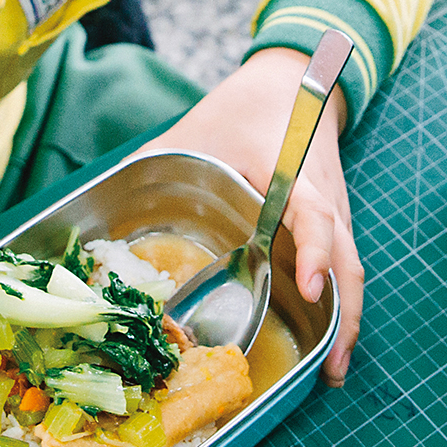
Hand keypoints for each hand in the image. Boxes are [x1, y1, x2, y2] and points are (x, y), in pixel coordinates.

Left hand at [148, 47, 363, 382]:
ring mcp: (334, 207)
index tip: (313, 287)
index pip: (314, 212)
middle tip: (332, 366)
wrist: (291, 78)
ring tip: (332, 368)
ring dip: (346, 316)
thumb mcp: (190, 133)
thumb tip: (96, 218)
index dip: (315, 250)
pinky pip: (343, 262)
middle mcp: (322, 193)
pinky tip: (328, 336)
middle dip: (344, 312)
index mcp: (289, 169)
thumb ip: (147, 169)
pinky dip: (340, 300)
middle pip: (347, 255)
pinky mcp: (334, 218)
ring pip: (351, 265)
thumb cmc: (240, 107)